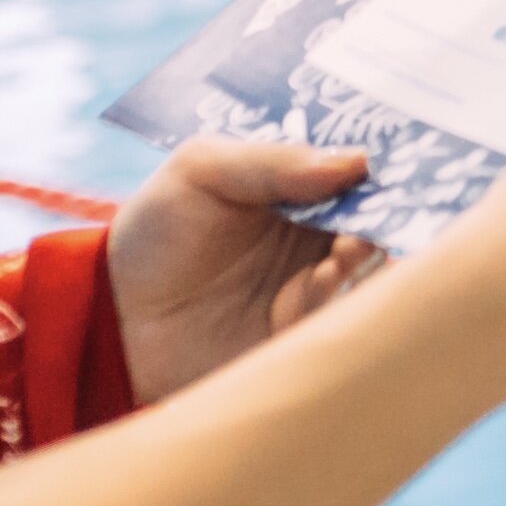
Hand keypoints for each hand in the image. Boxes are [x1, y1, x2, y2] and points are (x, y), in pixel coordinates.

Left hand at [108, 138, 385, 405]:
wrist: (113, 321)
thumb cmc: (155, 232)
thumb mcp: (201, 172)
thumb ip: (272, 162)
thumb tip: (357, 162)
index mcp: (307, 192)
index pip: (367, 178)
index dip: (386, 175)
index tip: (392, 174)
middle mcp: (327, 240)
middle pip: (386, 228)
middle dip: (383, 226)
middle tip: (358, 230)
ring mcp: (322, 294)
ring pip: (375, 280)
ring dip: (361, 272)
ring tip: (331, 265)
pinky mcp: (308, 343)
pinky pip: (345, 330)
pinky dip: (337, 316)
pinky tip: (305, 305)